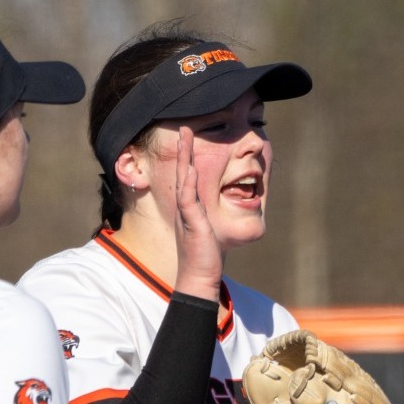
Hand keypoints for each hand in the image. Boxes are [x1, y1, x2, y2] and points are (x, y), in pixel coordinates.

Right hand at [169, 125, 223, 299]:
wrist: (199, 276)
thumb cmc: (205, 255)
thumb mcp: (209, 229)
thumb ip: (210, 216)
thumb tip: (221, 207)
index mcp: (190, 207)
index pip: (188, 176)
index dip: (187, 157)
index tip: (187, 138)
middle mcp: (185, 206)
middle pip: (182, 171)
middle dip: (182, 149)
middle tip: (182, 128)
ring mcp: (186, 213)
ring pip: (183, 180)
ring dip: (183, 158)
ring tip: (184, 138)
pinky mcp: (191, 223)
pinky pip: (188, 199)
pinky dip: (189, 183)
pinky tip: (190, 168)